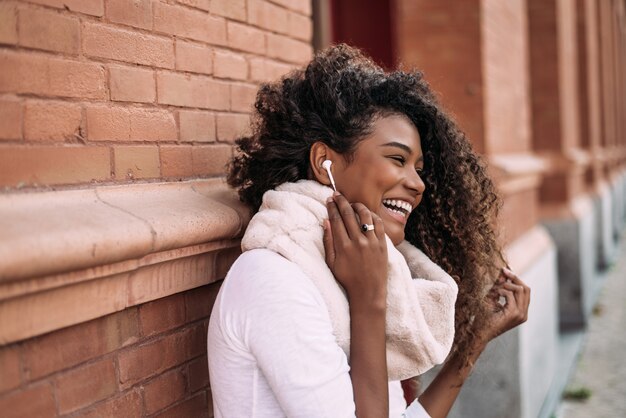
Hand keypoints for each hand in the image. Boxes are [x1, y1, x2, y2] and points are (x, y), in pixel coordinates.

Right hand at [323, 192, 387, 310]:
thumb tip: (326, 222)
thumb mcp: (332, 263)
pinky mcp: (382, 244)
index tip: (329, 200)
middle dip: (341, 201)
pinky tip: (367, 213)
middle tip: (337, 195)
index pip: (336, 219)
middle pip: (348, 214)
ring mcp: (372, 242)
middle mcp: (358, 242)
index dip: (332, 207)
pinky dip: (372, 215)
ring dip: (357, 205)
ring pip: (365, 215)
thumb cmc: (347, 279)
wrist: (368, 292)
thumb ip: (328, 241)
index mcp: (343, 246)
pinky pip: (378, 223)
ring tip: (352, 203)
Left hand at [479, 268, 530, 346]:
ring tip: (495, 288)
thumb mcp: (493, 300)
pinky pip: (510, 295)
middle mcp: (524, 313)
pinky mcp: (514, 314)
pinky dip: (502, 291)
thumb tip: (504, 272)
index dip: (516, 279)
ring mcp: (520, 315)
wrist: (479, 334)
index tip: (506, 270)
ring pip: (521, 290)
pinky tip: (494, 294)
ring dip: (507, 285)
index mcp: (521, 311)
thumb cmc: (484, 318)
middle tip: (503, 270)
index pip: (526, 290)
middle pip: (526, 288)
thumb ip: (500, 288)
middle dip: (514, 277)